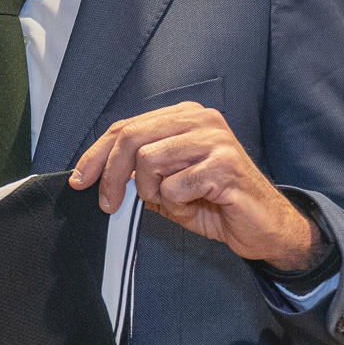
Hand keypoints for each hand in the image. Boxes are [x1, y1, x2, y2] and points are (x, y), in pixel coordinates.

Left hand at [69, 102, 315, 270]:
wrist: (264, 227)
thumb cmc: (214, 203)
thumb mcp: (166, 186)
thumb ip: (136, 173)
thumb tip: (93, 175)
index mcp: (184, 117)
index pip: (126, 127)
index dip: (96, 155)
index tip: (80, 181)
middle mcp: (200, 119)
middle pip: (131, 138)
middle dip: (111, 175)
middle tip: (110, 204)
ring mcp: (215, 139)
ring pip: (149, 160)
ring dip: (152, 191)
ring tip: (174, 200)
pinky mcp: (225, 164)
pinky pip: (175, 186)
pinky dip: (177, 202)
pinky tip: (199, 202)